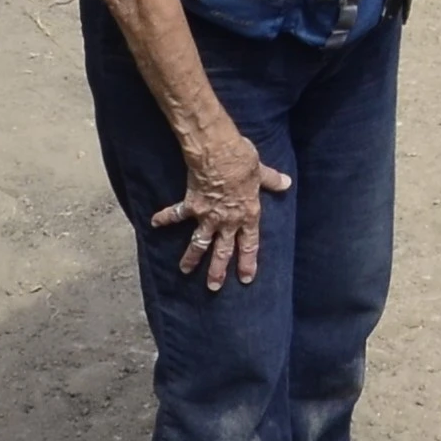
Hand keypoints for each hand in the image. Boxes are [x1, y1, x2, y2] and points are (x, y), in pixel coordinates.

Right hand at [155, 117, 294, 286]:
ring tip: (184, 270)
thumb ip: (272, 180)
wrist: (218, 153)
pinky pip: (176, 214)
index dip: (247, 262)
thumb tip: (286, 183)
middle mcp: (227, 221)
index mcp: (247, 215)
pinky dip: (164, 219)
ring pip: (199, 242)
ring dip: (191, 258)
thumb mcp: (261, 171)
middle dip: (217, 271)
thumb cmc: (242, 161)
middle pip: (223, 251)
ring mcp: (207, 216)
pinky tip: (154, 224)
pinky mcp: (191, 205)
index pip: (250, 244)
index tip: (245, 278)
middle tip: (213, 287)